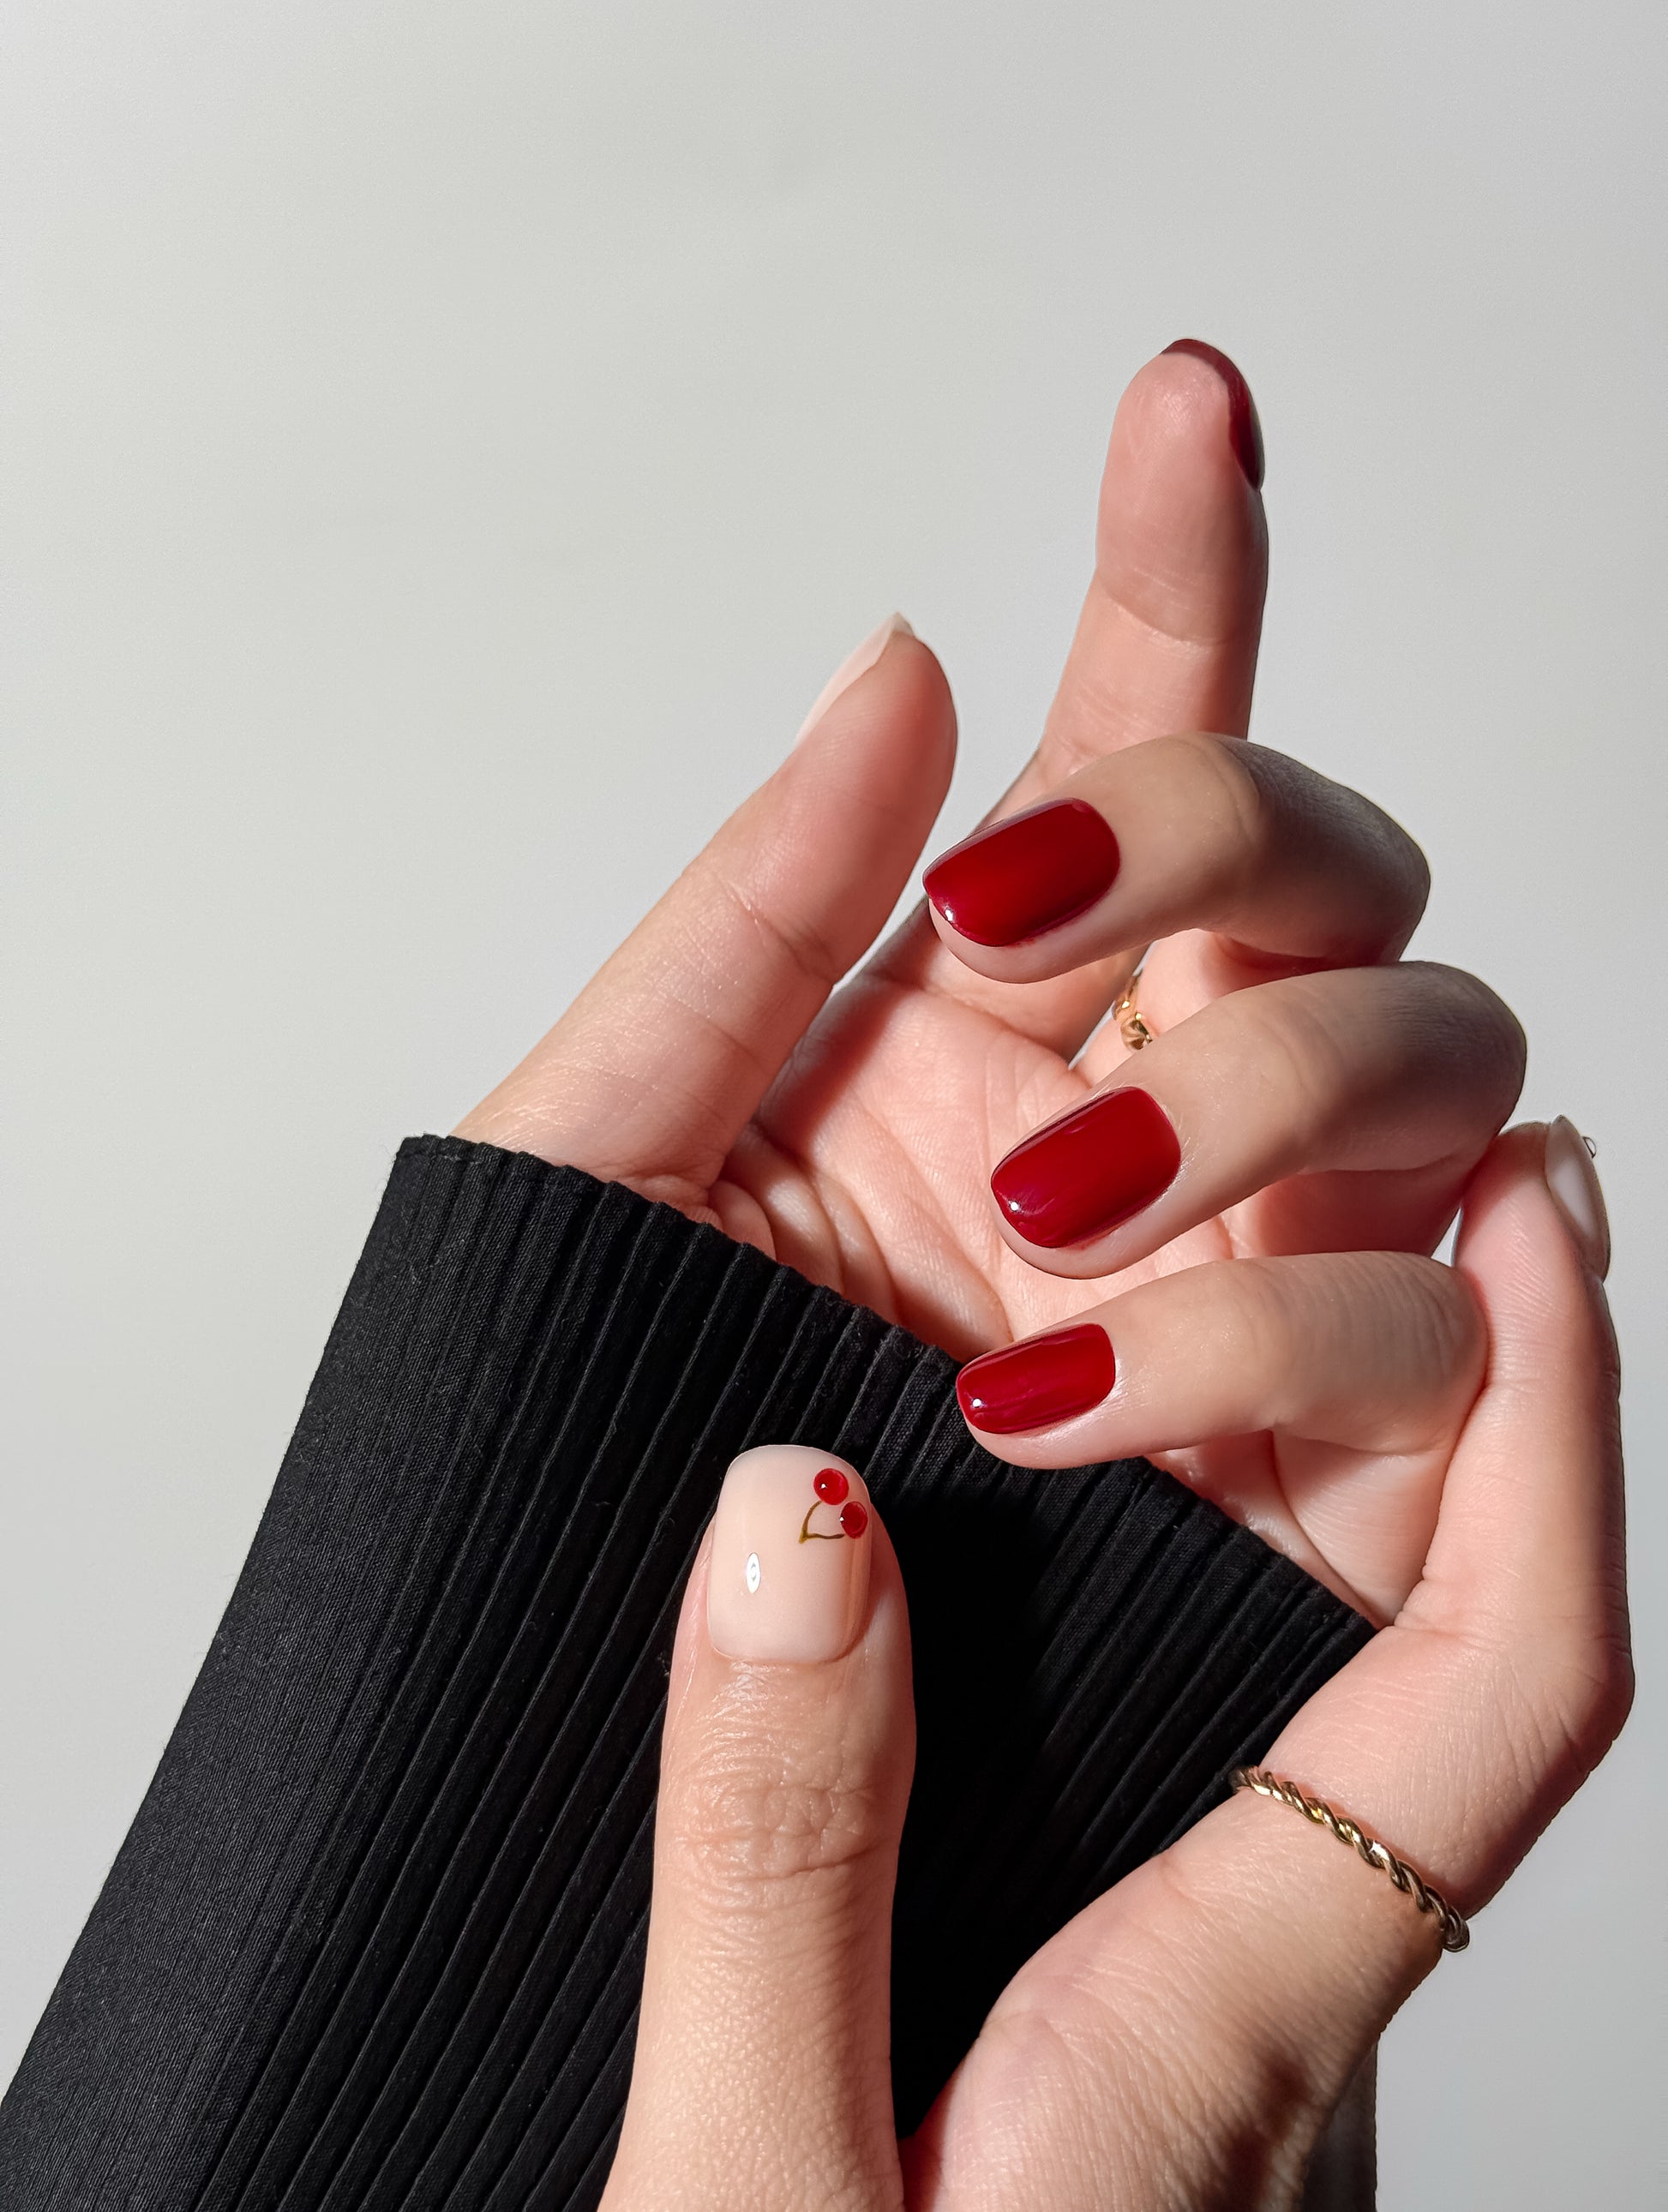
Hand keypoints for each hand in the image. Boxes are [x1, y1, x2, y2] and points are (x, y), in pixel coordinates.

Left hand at [461, 339, 1521, 1622]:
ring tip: (1047, 1225)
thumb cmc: (581, 1435)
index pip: (1138, 744)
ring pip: (1436, 1072)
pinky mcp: (1336, 1475)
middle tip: (1026, 933)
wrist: (603, 1725)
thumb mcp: (611, 1156)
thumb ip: (759, 910)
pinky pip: (1449, 1337)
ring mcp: (1263, 1276)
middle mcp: (1160, 1119)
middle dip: (1220, 850)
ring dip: (1270, 1088)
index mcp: (993, 1023)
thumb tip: (912, 667)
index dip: (1184, 564)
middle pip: (1337, 874)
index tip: (1181, 402)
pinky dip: (1337, 1310)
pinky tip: (1200, 1310)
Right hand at [599, 1142, 1625, 2207]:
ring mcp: (1197, 1964)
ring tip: (1281, 1210)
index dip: (1551, 1414)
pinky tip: (1125, 1434)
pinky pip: (1240, 1698)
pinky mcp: (1105, 1970)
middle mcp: (1259, 1963)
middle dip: (1465, 1341)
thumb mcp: (750, 2186)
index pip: (1499, 1673)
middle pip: (1463, 1605)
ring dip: (1352, 1402)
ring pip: (1354, 1631)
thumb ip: (776, 1866)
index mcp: (1217, 2008)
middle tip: (1427, 1134)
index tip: (1532, 1197)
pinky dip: (1226, 1516)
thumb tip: (788, 1530)